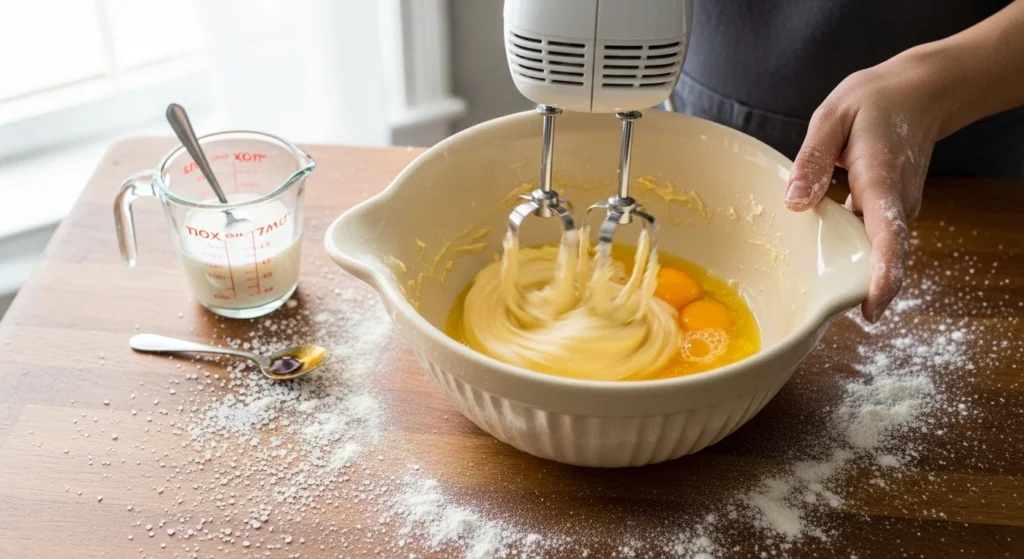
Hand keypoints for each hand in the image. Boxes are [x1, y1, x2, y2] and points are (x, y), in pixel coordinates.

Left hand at [783, 50, 948, 322]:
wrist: (921, 93)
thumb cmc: (875, 101)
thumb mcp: (833, 117)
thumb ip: (813, 159)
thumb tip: (794, 202)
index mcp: (882, 179)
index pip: (888, 234)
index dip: (882, 274)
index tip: (872, 307)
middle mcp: (896, 202)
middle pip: (880, 255)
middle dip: (854, 284)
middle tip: (818, 308)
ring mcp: (896, 209)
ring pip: (871, 249)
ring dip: (845, 266)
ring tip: (810, 284)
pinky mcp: (889, 211)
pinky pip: (868, 238)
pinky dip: (846, 247)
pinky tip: (817, 247)